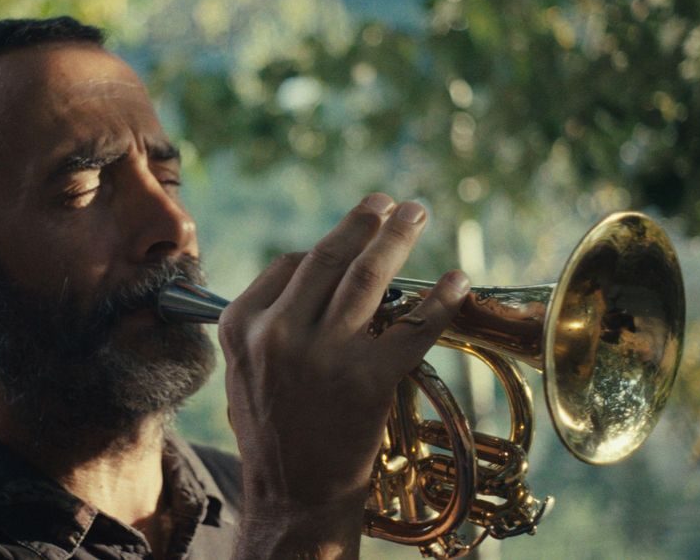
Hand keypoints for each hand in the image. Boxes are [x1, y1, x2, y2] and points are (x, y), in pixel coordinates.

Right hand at [219, 193, 470, 558]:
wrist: (294, 497)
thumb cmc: (272, 435)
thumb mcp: (244, 372)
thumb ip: (266, 324)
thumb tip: (305, 275)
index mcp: (244, 325)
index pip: (291, 264)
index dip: (328, 246)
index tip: (354, 233)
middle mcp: (280, 333)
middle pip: (330, 257)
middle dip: (365, 221)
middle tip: (389, 202)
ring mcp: (325, 355)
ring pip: (368, 277)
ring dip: (397, 237)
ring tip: (415, 214)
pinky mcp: (368, 380)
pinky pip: (412, 326)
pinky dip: (439, 299)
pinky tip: (455, 280)